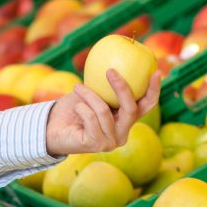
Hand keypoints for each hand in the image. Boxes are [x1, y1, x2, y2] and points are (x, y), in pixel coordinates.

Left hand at [45, 69, 161, 155]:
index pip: (146, 106)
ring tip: (77, 87)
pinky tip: (76, 106)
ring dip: (89, 95)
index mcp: (125, 120)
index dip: (154, 90)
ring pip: (105, 110)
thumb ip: (107, 86)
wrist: (51, 127)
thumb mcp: (94, 93)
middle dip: (121, 87)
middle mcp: (122, 133)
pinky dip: (82, 107)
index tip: (155, 71)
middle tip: (110, 71)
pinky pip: (91, 118)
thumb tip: (117, 61)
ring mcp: (110, 141)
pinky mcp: (96, 144)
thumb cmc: (73, 108)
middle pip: (131, 108)